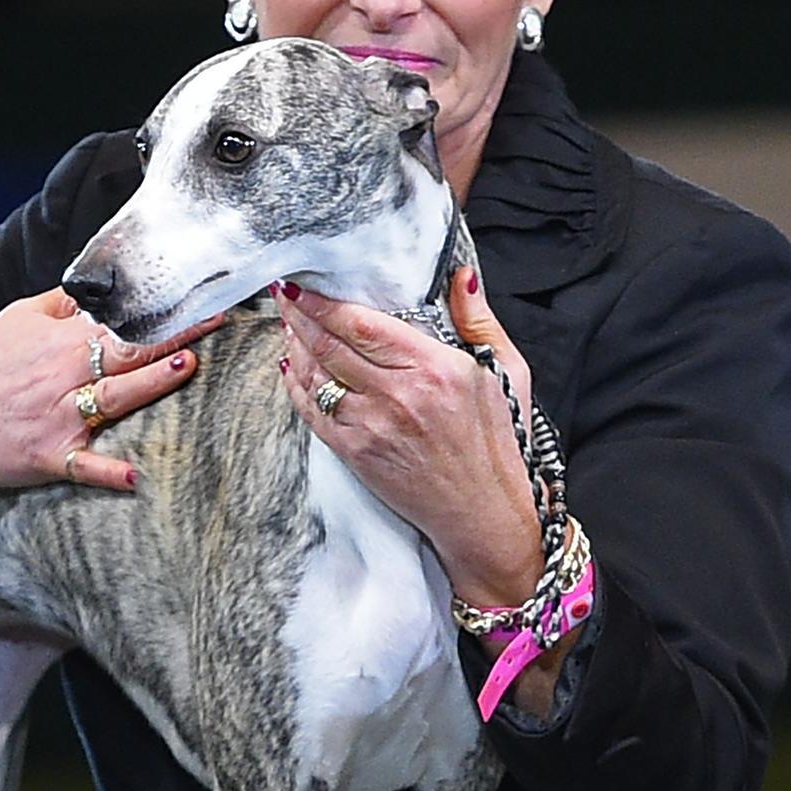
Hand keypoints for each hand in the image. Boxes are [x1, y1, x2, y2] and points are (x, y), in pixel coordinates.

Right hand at [0, 287, 222, 491]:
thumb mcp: (20, 318)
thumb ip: (67, 306)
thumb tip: (106, 291)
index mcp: (60, 341)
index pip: (122, 321)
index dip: (165, 310)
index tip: (205, 300)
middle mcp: (63, 376)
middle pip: (125, 353)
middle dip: (172, 337)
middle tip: (215, 324)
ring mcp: (57, 417)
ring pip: (110, 398)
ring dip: (148, 384)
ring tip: (184, 368)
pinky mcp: (46, 456)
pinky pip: (81, 465)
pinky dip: (105, 472)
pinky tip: (133, 476)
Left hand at [274, 269, 543, 605]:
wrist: (484, 515)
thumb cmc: (498, 443)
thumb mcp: (507, 372)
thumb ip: (478, 319)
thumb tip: (459, 275)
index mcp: (436, 368)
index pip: (362, 324)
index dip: (324, 302)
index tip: (303, 284)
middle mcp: (399, 396)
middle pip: (330, 344)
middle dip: (299, 315)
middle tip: (283, 294)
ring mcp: (373, 426)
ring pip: (316, 375)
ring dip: (295, 344)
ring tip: (287, 322)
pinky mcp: (357, 453)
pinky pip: (313, 411)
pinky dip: (296, 385)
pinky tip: (291, 365)